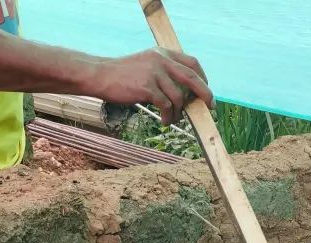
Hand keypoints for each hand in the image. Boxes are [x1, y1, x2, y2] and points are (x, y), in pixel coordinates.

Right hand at [94, 47, 211, 123]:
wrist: (101, 75)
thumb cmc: (124, 75)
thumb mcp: (147, 65)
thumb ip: (165, 72)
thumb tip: (186, 93)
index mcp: (163, 54)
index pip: (192, 63)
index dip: (203, 79)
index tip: (206, 92)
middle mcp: (161, 60)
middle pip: (193, 78)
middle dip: (205, 94)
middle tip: (210, 107)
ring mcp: (154, 73)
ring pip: (179, 97)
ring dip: (179, 113)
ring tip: (173, 120)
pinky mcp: (147, 87)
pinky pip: (167, 106)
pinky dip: (168, 117)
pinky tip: (164, 121)